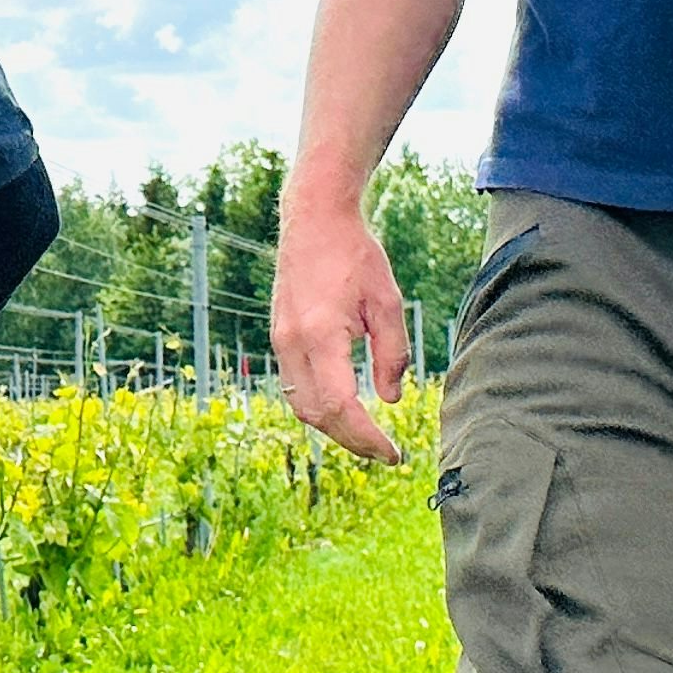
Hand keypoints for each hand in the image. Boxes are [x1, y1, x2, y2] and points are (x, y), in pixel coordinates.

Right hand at [273, 194, 410, 464]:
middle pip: (316, 415)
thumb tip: (391, 400)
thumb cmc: (356, 255)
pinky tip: (345, 409)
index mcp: (320, 334)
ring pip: (301, 405)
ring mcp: (280, 340)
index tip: (393, 452)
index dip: (366, 438)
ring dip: (333, 427)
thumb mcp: (388, 303)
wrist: (315, 219)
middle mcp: (292, 342)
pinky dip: (319, 406)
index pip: (339, 406)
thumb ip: (393, 354)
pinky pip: (294, 386)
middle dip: (351, 441)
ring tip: (367, 436)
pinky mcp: (280, 337)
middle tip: (385, 453)